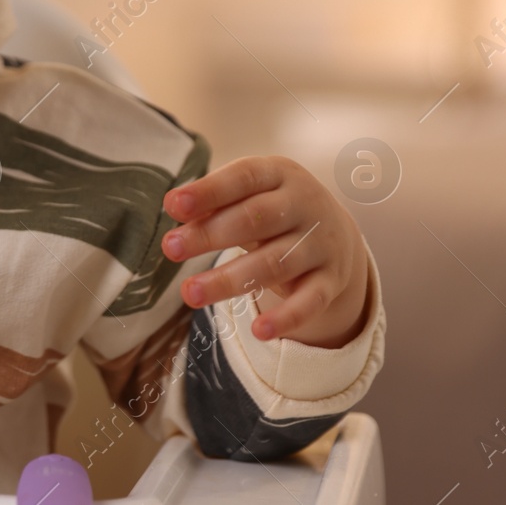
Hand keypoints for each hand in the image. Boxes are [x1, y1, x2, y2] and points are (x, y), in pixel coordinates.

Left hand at [160, 155, 369, 348]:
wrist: (335, 232)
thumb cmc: (271, 207)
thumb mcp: (247, 195)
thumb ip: (214, 202)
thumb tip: (175, 209)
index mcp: (279, 174)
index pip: (243, 178)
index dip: (208, 192)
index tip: (172, 206)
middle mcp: (305, 205)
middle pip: (256, 220)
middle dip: (210, 235)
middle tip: (170, 248)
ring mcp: (321, 244)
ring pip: (275, 263)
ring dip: (229, 280)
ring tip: (190, 293)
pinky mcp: (330, 281)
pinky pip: (310, 302)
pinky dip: (287, 318)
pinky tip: (258, 331)